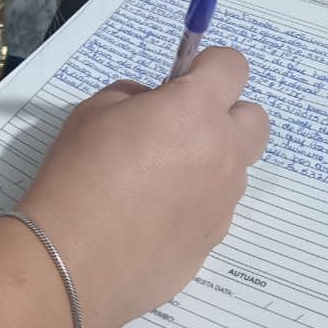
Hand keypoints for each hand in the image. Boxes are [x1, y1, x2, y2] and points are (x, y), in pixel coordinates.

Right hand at [19, 48, 267, 327]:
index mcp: (197, 110)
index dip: (209, 67)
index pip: (234, 66)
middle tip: (181, 128)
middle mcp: (223, 153)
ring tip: (157, 183)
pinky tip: (151, 220)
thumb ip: (136, 98)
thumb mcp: (94, 111)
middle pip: (255, 120)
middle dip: (226, 115)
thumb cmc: (79, 174)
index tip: (181, 81)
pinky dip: (194, 206)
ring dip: (210, 164)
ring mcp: (223, 203)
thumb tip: (154, 107)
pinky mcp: (212, 243)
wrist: (71, 260)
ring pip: (234, 169)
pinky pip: (214, 210)